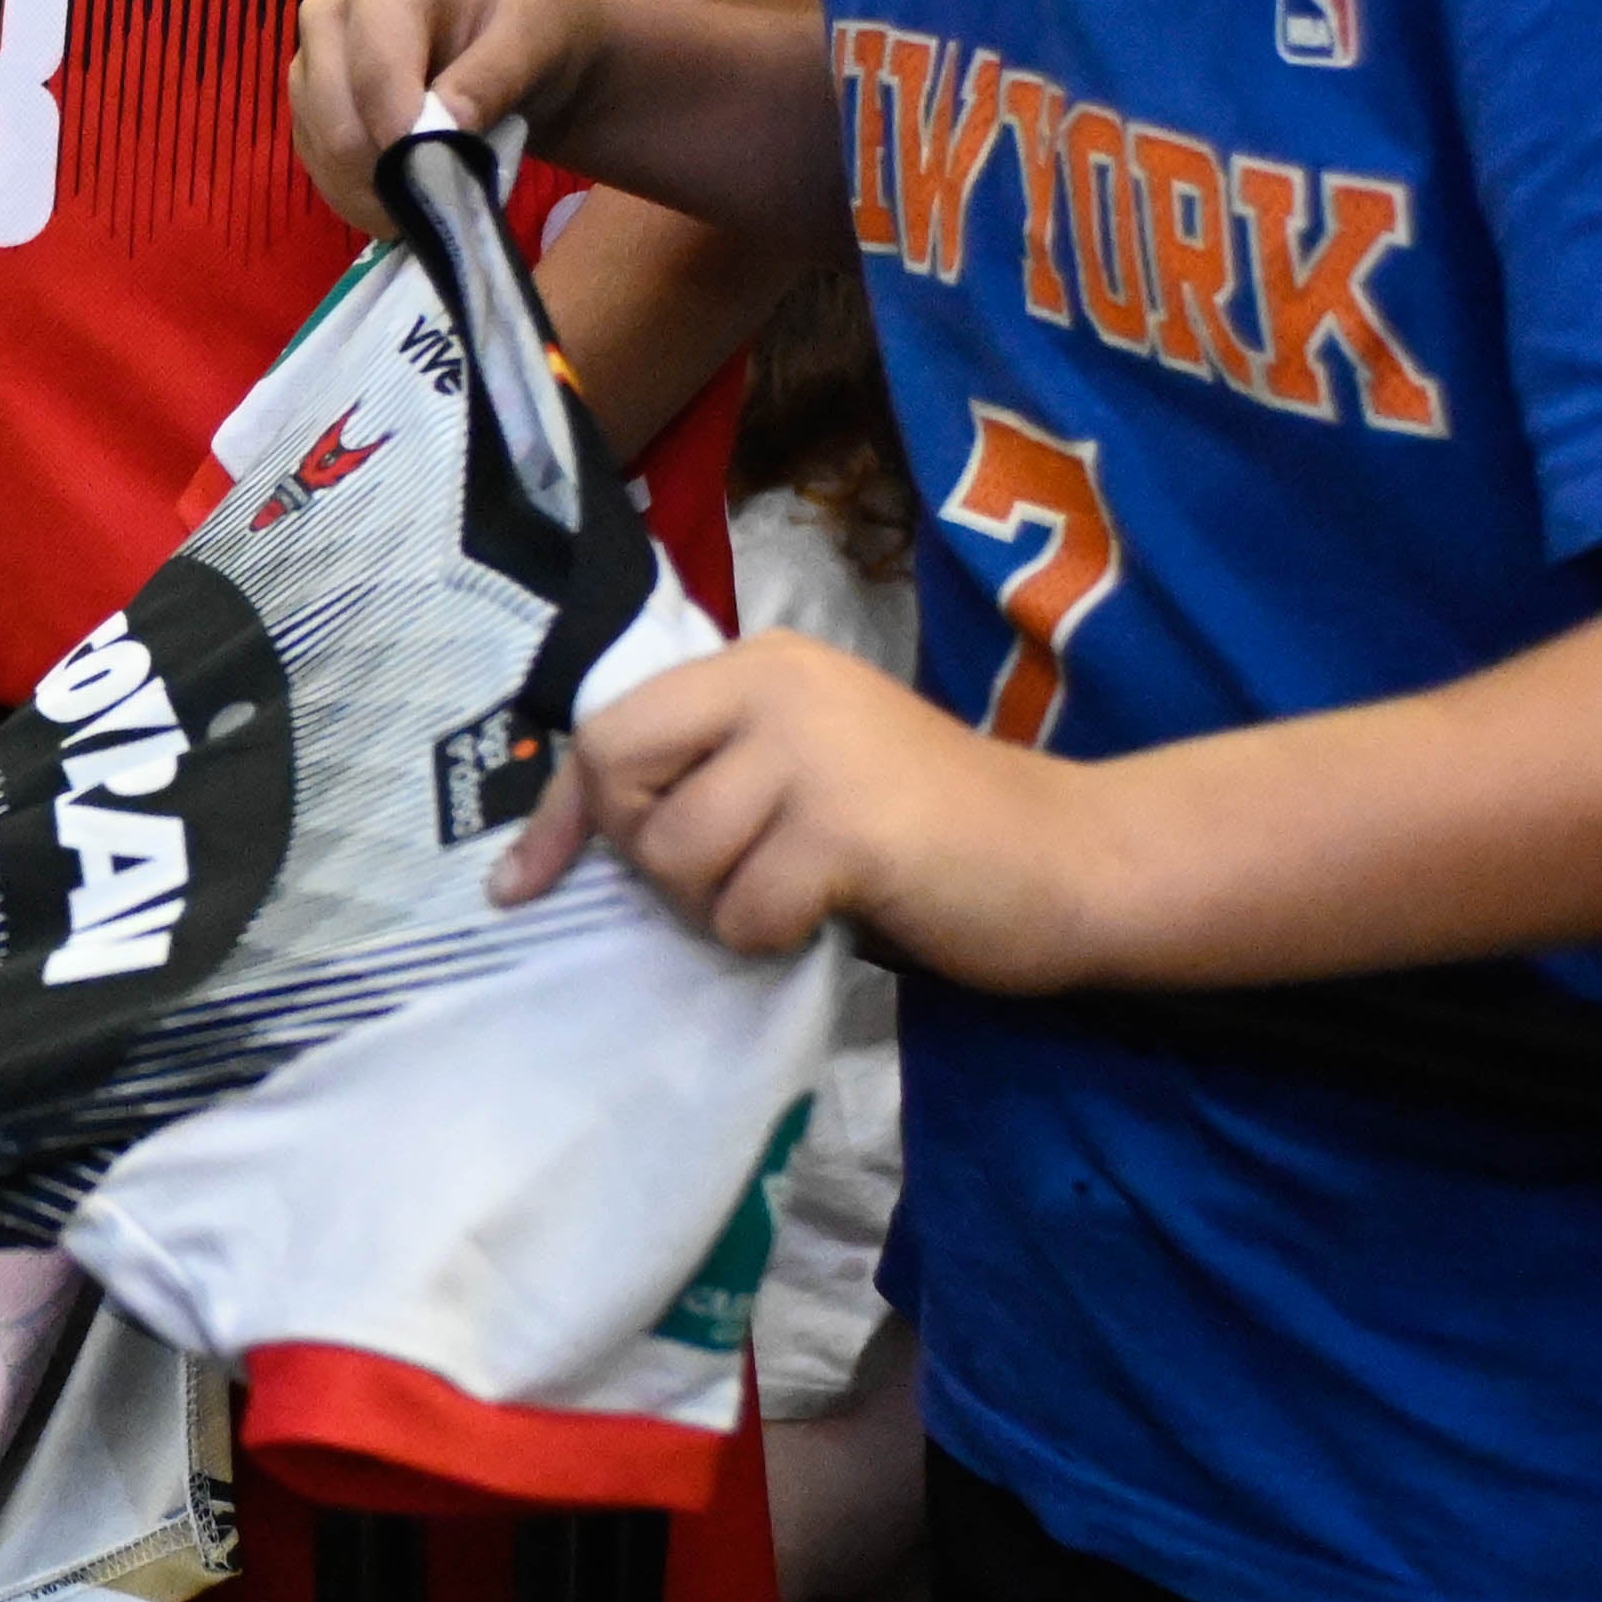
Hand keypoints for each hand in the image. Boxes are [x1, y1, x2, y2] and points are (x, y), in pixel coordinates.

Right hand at [292, 0, 595, 224]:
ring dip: (371, 192)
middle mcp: (333, 11)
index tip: (439, 179)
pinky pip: (318, 165)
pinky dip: (357, 198)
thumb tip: (442, 130)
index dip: (400, 130)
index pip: (375, 66)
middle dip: (385, 170)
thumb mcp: (533, 40)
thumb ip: (492, 77)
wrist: (515, 44)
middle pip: (333, 112)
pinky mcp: (312, 107)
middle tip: (438, 206)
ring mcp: (315, 61)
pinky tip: (402, 206)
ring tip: (429, 208)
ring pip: (321, 145)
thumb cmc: (527, 30)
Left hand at [506, 633, 1130, 985]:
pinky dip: (775, 936)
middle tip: (732, 878)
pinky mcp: (845, 825)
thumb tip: (576, 843)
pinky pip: (744, 909)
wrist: (1075, 857)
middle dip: (650, 855)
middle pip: (621, 776)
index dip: (563, 814)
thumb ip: (711, 777)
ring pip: (676, 854)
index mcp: (761, 665)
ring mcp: (812, 749)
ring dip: (724, 905)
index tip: (525, 885)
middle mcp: (778, 684)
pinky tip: (838, 912)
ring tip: (802, 891)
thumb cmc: (932, 831)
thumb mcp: (805, 772)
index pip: (609, 726)